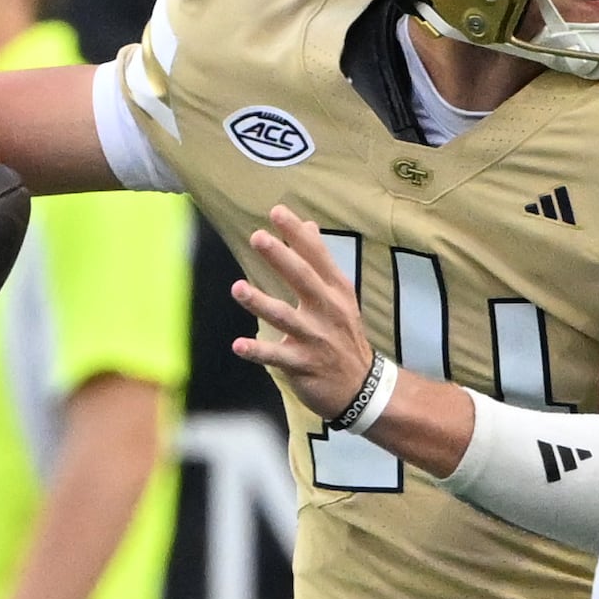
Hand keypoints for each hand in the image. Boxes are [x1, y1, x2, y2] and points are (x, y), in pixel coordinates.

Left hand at [232, 204, 378, 424]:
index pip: (317, 256)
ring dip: (260, 302)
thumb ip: (321, 261)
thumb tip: (309, 225)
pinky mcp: (303, 365)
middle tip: (258, 237)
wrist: (362, 386)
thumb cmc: (343, 335)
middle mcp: (328, 311)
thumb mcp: (340, 296)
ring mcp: (316, 338)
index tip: (277, 212)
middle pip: (303, 279)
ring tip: (237, 288)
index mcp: (336, 291)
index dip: (298, 234)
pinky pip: (277, 356)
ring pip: (285, 317)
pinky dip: (258, 351)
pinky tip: (238, 345)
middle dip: (281, 258)